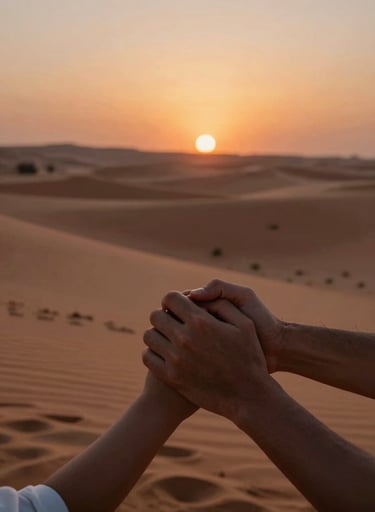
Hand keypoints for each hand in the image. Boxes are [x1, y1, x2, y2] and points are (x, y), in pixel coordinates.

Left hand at [143, 291, 271, 422]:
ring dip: (157, 333)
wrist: (248, 397)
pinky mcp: (171, 378)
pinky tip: (165, 353)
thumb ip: (222, 304)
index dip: (173, 299)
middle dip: (164, 315)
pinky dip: (153, 352)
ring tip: (169, 337)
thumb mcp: (245, 325)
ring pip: (149, 336)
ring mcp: (175, 360)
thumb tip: (199, 295)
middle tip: (173, 321)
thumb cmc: (250, 358)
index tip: (177, 306)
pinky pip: (147, 357)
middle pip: (155, 316)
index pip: (170, 298)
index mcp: (201, 322)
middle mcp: (185, 339)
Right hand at [186, 279, 284, 372]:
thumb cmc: (262, 320)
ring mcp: (203, 342)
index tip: (182, 312)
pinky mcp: (206, 359)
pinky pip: (189, 356)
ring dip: (179, 340)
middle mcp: (203, 324)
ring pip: (180, 339)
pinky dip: (184, 355)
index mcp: (208, 306)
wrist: (276, 349)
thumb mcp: (244, 298)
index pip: (181, 302)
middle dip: (176, 323)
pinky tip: (186, 358)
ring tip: (184, 344)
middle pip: (177, 320)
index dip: (178, 305)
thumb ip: (221, 289)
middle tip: (181, 330)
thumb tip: (192, 294)